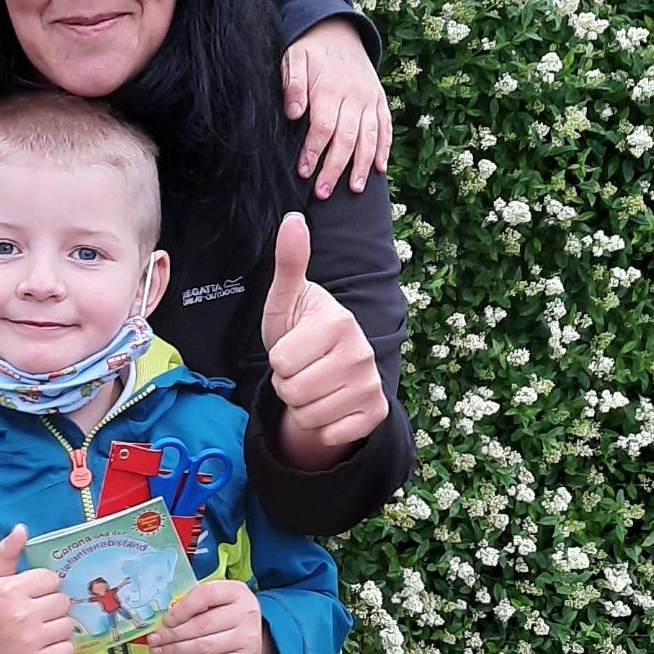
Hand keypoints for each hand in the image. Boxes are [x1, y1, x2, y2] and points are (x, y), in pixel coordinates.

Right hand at [0, 526, 74, 653]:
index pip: (52, 579)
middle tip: (37, 612)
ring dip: (58, 626)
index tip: (32, 593)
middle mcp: (22, 614)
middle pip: (63, 601)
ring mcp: (30, 641)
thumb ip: (6, 553)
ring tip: (41, 628)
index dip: (44, 585)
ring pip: (68, 624)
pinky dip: (61, 647)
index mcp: (10, 590)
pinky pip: (68, 649)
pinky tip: (46, 644)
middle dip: (52, 605)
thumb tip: (21, 529)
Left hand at [146, 580, 277, 653]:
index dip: (182, 608)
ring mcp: (246, 639)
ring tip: (158, 651)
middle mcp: (246, 613)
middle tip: (154, 639)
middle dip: (172, 634)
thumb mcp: (215, 599)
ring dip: (174, 651)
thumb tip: (162, 619)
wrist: (252, 637)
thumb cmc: (224, 613)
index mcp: (236, 591)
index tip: (165, 620)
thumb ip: (193, 602)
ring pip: (202, 648)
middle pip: (202, 625)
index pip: (206, 595)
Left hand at [260, 213, 387, 466]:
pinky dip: (323, 428)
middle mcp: (362, 351)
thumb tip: (292, 219)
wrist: (326, 366)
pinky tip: (330, 406)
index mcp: (338, 321)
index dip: (277, 361)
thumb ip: (289, 263)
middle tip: (300, 370)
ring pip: (308, 415)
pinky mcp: (376, 412)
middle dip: (286, 385)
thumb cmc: (299, 330)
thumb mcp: (286, 299)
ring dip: (301, 407)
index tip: (291, 349)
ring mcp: (372, 383)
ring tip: (313, 386)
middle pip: (292, 391)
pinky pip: (331, 434)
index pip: (280, 363)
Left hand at [281, 17, 391, 199]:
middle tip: (324, 192)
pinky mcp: (379, 99)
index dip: (314, 152)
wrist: (337, 29)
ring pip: (369, 137)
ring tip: (355, 189)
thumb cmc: (309, 49)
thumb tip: (293, 113)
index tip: (304, 171)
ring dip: (362, 165)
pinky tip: (379, 168)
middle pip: (347, 138)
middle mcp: (354, 96)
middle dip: (335, 167)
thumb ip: (292, 84)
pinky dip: (384, 148)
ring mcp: (370, 98)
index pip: (323, 128)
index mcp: (330, 89)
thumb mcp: (293, 58)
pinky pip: (386, 126)